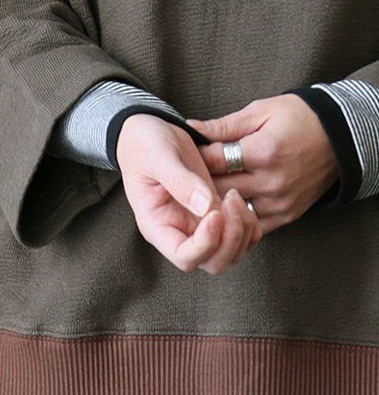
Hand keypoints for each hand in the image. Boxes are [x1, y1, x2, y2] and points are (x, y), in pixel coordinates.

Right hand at [117, 113, 261, 274]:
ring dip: (243, 231)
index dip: (206, 243)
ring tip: (235, 196)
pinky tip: (241, 198)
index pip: (185, 257)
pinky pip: (242, 236)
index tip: (214, 212)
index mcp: (158, 226)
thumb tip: (206, 207)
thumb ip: (180, 181)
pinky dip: (250, 224)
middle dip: (230, 239)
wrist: (149, 132)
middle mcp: (179, 232)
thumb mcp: (157, 158)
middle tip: (230, 201)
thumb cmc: (145, 145)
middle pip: (213, 262)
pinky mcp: (214, 213)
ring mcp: (199, 225)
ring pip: (232, 253)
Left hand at [186, 93, 339, 234]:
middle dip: (198, 181)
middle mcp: (271, 182)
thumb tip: (190, 128)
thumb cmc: (299, 118)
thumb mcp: (261, 112)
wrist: (342, 137)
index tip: (186, 153)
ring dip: (214, 201)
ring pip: (230, 210)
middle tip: (187, 175)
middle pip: (217, 188)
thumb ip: (223, 125)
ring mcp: (279, 202)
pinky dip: (235, 217)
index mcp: (263, 152)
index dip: (194, 156)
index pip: (212, 161)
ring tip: (202, 191)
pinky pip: (251, 225)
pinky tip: (224, 206)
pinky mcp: (286, 216)